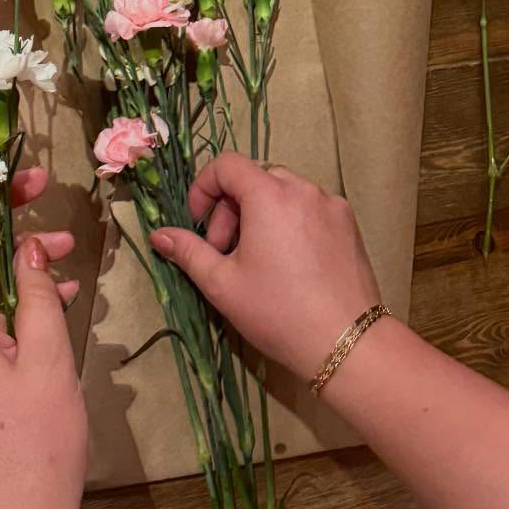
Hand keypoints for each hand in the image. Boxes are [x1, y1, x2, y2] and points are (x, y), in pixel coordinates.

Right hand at [149, 153, 380, 383]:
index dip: (204, 189)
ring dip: (260, 217)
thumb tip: (159, 234)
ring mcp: (332, 205)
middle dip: (231, 210)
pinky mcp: (349, 225)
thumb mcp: (222, 284)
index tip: (197, 224)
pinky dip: (290, 224)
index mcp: (270, 195)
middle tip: (225, 253)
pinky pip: (310, 210)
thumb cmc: (278, 311)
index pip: (227, 165)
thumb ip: (188, 251)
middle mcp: (304, 189)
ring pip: (284, 195)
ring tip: (257, 262)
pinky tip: (290, 266)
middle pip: (256, 180)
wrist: (347, 343)